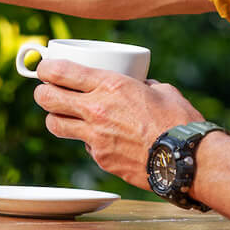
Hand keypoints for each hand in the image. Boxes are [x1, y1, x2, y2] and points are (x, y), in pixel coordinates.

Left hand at [32, 60, 202, 188]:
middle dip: (42, 92)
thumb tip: (139, 84)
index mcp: (110, 85)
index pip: (60, 72)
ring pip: (54, 125)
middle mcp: (96, 109)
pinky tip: (102, 139)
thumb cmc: (180, 122)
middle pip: (46, 98)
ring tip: (65, 115)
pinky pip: (83, 146)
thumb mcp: (161, 90)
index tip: (45, 69)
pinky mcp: (101, 159)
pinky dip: (87, 141)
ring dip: (56, 118)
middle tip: (47, 91)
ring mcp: (95, 137)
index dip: (46, 69)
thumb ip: (142, 85)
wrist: (187, 160)